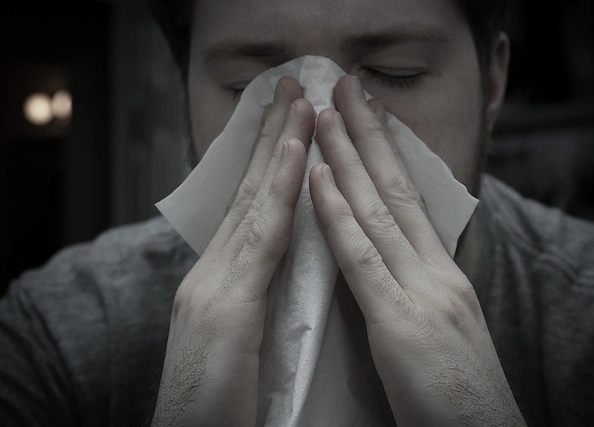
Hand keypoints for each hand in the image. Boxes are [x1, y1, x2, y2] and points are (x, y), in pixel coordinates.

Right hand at [152, 77, 315, 425]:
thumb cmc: (219, 405)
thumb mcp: (240, 340)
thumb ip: (256, 298)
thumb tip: (283, 269)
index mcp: (221, 284)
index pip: (251, 212)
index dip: (271, 166)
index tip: (291, 126)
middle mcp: (212, 274)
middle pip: (248, 196)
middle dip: (272, 139)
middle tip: (292, 89)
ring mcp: (213, 286)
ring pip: (254, 205)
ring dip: (279, 149)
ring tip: (300, 102)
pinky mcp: (223, 308)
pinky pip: (261, 241)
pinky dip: (279, 194)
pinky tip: (297, 156)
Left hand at [309, 75, 525, 425]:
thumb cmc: (457, 396)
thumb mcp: (441, 330)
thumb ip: (415, 290)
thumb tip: (388, 262)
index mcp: (443, 276)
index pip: (410, 201)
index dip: (387, 156)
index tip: (367, 117)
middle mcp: (437, 272)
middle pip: (397, 190)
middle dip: (369, 134)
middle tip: (345, 87)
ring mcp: (423, 293)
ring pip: (380, 211)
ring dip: (349, 157)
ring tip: (324, 113)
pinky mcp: (403, 324)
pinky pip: (364, 259)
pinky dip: (339, 215)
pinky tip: (321, 178)